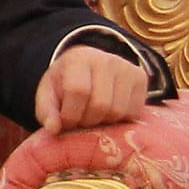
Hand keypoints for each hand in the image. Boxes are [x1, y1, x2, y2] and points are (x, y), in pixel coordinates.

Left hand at [35, 40, 151, 134]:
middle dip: (88, 120)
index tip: (66, 121)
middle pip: (101, 104)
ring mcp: (127, 68)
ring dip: (104, 122)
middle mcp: (107, 60)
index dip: (71, 114)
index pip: (78, 91)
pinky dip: (120, 120)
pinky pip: (134, 112)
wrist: (87, 66)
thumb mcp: (48, 94)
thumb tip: (54, 129)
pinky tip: (109, 112)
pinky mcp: (141, 78)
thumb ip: (46, 111)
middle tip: (81, 119)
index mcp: (79, 59)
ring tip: (94, 115)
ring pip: (119, 111)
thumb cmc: (65, 83)